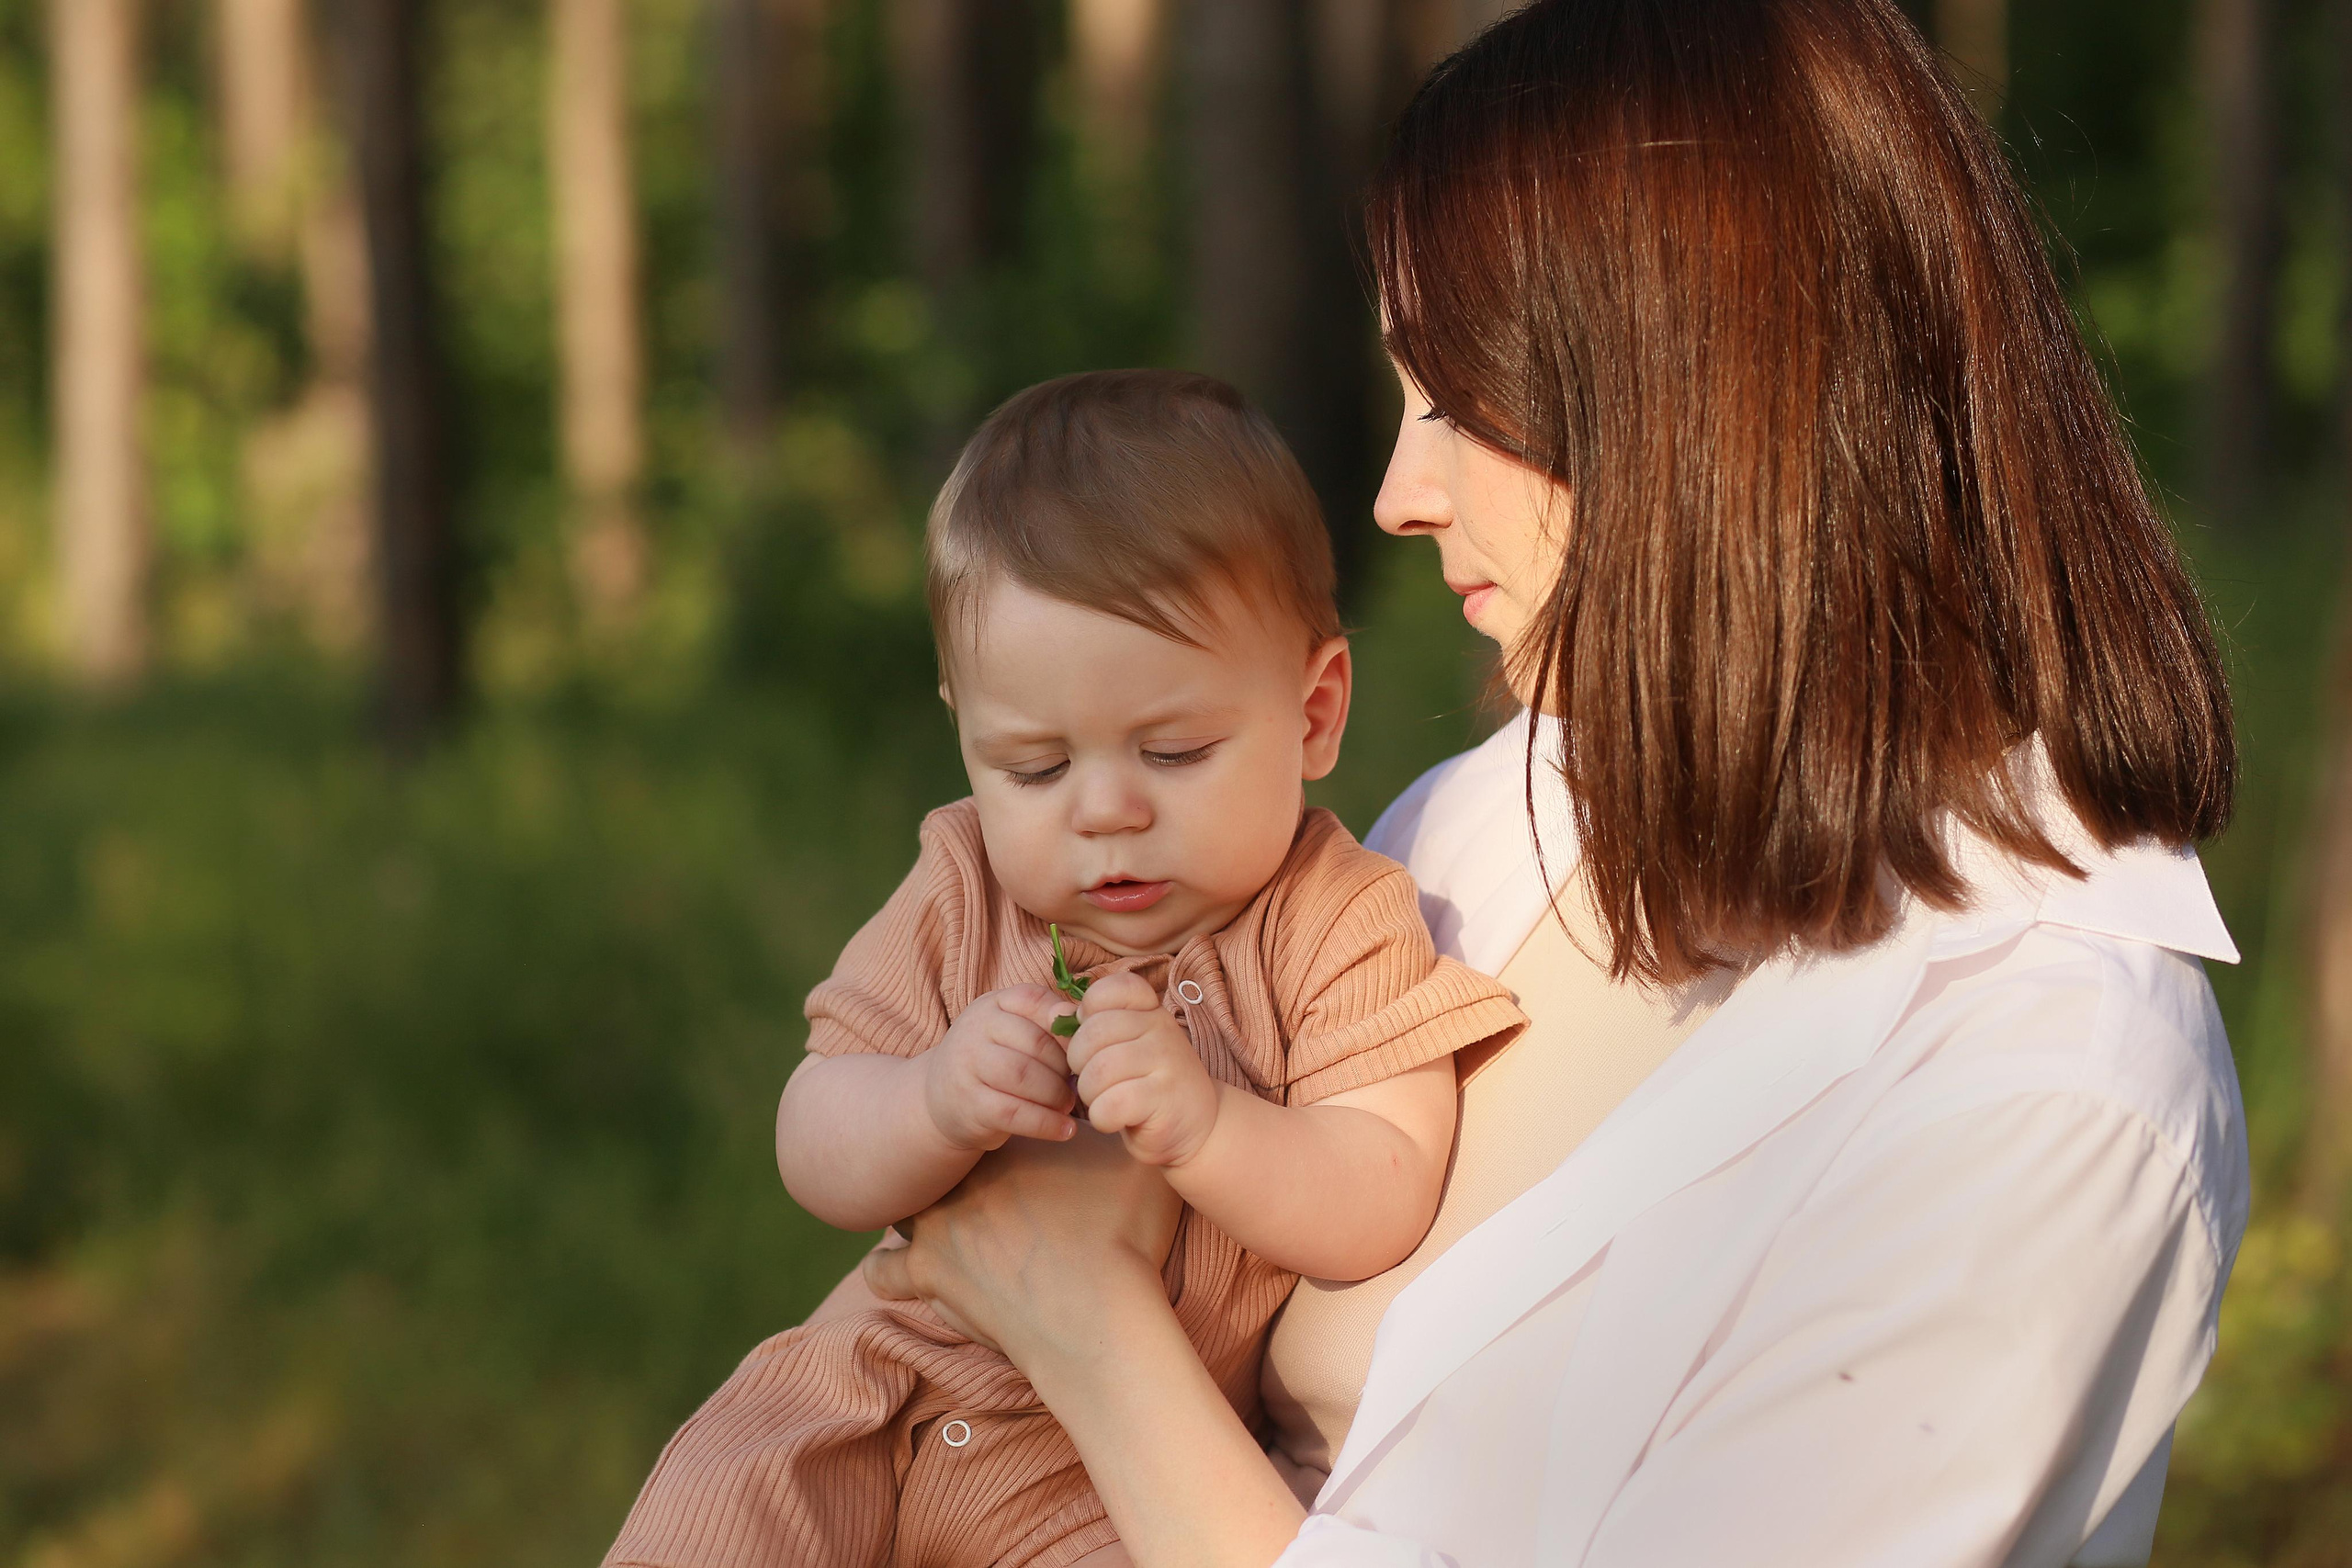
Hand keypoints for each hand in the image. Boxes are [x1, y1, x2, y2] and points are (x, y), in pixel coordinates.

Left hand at [864, 1126, 1180, 1357]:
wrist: (1097, 1311)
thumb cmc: (1123, 1236)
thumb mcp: (1136, 1164)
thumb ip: (1121, 1128)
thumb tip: (1123, 1105)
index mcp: (1008, 1148)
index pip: (984, 1131)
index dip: (997, 1149)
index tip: (1015, 1171)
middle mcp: (963, 1179)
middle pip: (941, 1168)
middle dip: (953, 1181)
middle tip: (981, 1203)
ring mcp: (936, 1227)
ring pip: (904, 1212)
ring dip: (919, 1221)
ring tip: (946, 1236)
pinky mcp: (925, 1276)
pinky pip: (881, 1271)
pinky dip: (891, 1271)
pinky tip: (910, 1272)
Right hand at [924, 985, 1077, 1150]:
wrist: (939, 1098)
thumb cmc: (993, 1061)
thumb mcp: (1012, 1032)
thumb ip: (1045, 1024)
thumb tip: (1087, 1026)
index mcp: (992, 1004)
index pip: (1035, 1000)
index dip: (1066, 1026)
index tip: (1085, 1047)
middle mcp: (975, 1029)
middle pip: (1036, 1043)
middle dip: (1065, 1067)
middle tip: (1079, 1083)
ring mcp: (968, 1066)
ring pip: (1025, 1076)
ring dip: (1057, 1095)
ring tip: (1069, 1104)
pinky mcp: (970, 1105)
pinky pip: (1015, 1113)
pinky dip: (1047, 1124)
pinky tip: (1065, 1130)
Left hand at [1064, 971, 1222, 1167]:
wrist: (1198, 1127)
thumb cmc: (1148, 1085)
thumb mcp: (1124, 1046)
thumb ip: (1093, 1027)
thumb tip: (1055, 1015)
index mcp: (1148, 1008)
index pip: (1108, 989)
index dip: (1087, 1014)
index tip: (1095, 1041)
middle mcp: (1160, 1027)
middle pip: (1092, 1033)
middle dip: (1079, 1064)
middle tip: (1094, 1080)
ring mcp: (1166, 1060)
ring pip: (1098, 1071)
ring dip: (1090, 1095)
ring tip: (1105, 1100)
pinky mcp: (1164, 1098)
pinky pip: (1110, 1104)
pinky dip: (1102, 1118)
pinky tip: (1115, 1119)